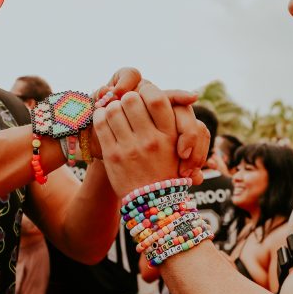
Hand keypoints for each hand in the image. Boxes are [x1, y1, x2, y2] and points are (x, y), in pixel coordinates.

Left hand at [93, 82, 179, 197]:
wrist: (153, 203)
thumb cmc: (166, 169)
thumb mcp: (179, 145)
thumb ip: (177, 121)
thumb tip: (192, 94)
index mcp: (170, 134)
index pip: (156, 97)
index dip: (147, 90)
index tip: (144, 95)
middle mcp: (151, 140)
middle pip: (132, 99)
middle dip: (128, 99)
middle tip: (128, 105)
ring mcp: (131, 148)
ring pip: (113, 109)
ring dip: (113, 108)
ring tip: (116, 113)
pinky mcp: (113, 156)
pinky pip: (101, 124)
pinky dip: (100, 117)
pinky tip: (105, 119)